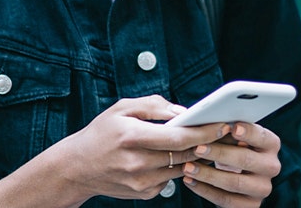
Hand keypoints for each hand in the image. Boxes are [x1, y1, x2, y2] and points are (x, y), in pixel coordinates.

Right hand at [50, 95, 232, 201]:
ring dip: (193, 156)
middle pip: (185, 154)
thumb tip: (182, 111)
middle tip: (222, 132)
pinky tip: (168, 158)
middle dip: (206, 143)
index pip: (179, 137)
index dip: (205, 131)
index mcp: (132, 136)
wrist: (77, 168)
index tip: (223, 124)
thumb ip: (153, 106)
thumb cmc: (100, 134)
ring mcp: (140, 181)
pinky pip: (169, 180)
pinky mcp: (143, 193)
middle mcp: (137, 162)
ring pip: (181, 168)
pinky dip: (173, 168)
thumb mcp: (121, 109)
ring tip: (200, 142)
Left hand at [179, 121, 281, 207]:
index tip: (231, 127)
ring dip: (207, 174)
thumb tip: (208, 121)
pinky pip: (226, 199)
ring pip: (234, 182)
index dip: (248, 132)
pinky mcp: (251, 205)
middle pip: (246, 159)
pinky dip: (205, 190)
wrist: (233, 181)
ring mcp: (262, 188)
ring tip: (187, 166)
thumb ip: (227, 130)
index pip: (261, 136)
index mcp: (270, 145)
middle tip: (197, 148)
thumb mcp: (233, 139)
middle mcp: (271, 166)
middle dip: (219, 153)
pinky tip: (190, 180)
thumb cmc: (230, 151)